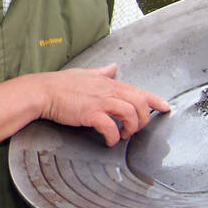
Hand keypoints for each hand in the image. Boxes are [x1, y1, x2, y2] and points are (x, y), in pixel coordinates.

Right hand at [38, 63, 171, 146]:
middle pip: (140, 102)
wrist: (42, 92)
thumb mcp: (85, 73)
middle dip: (143, 118)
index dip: (155, 100)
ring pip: (130, 113)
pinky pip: (110, 126)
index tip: (165, 108)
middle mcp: (108, 91)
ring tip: (122, 135)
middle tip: (135, 129)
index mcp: (109, 83)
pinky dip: (113, 136)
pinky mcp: (90, 113)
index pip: (139, 90)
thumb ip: (102, 72)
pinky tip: (110, 141)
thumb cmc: (61, 85)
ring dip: (131, 127)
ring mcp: (100, 101)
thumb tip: (113, 66)